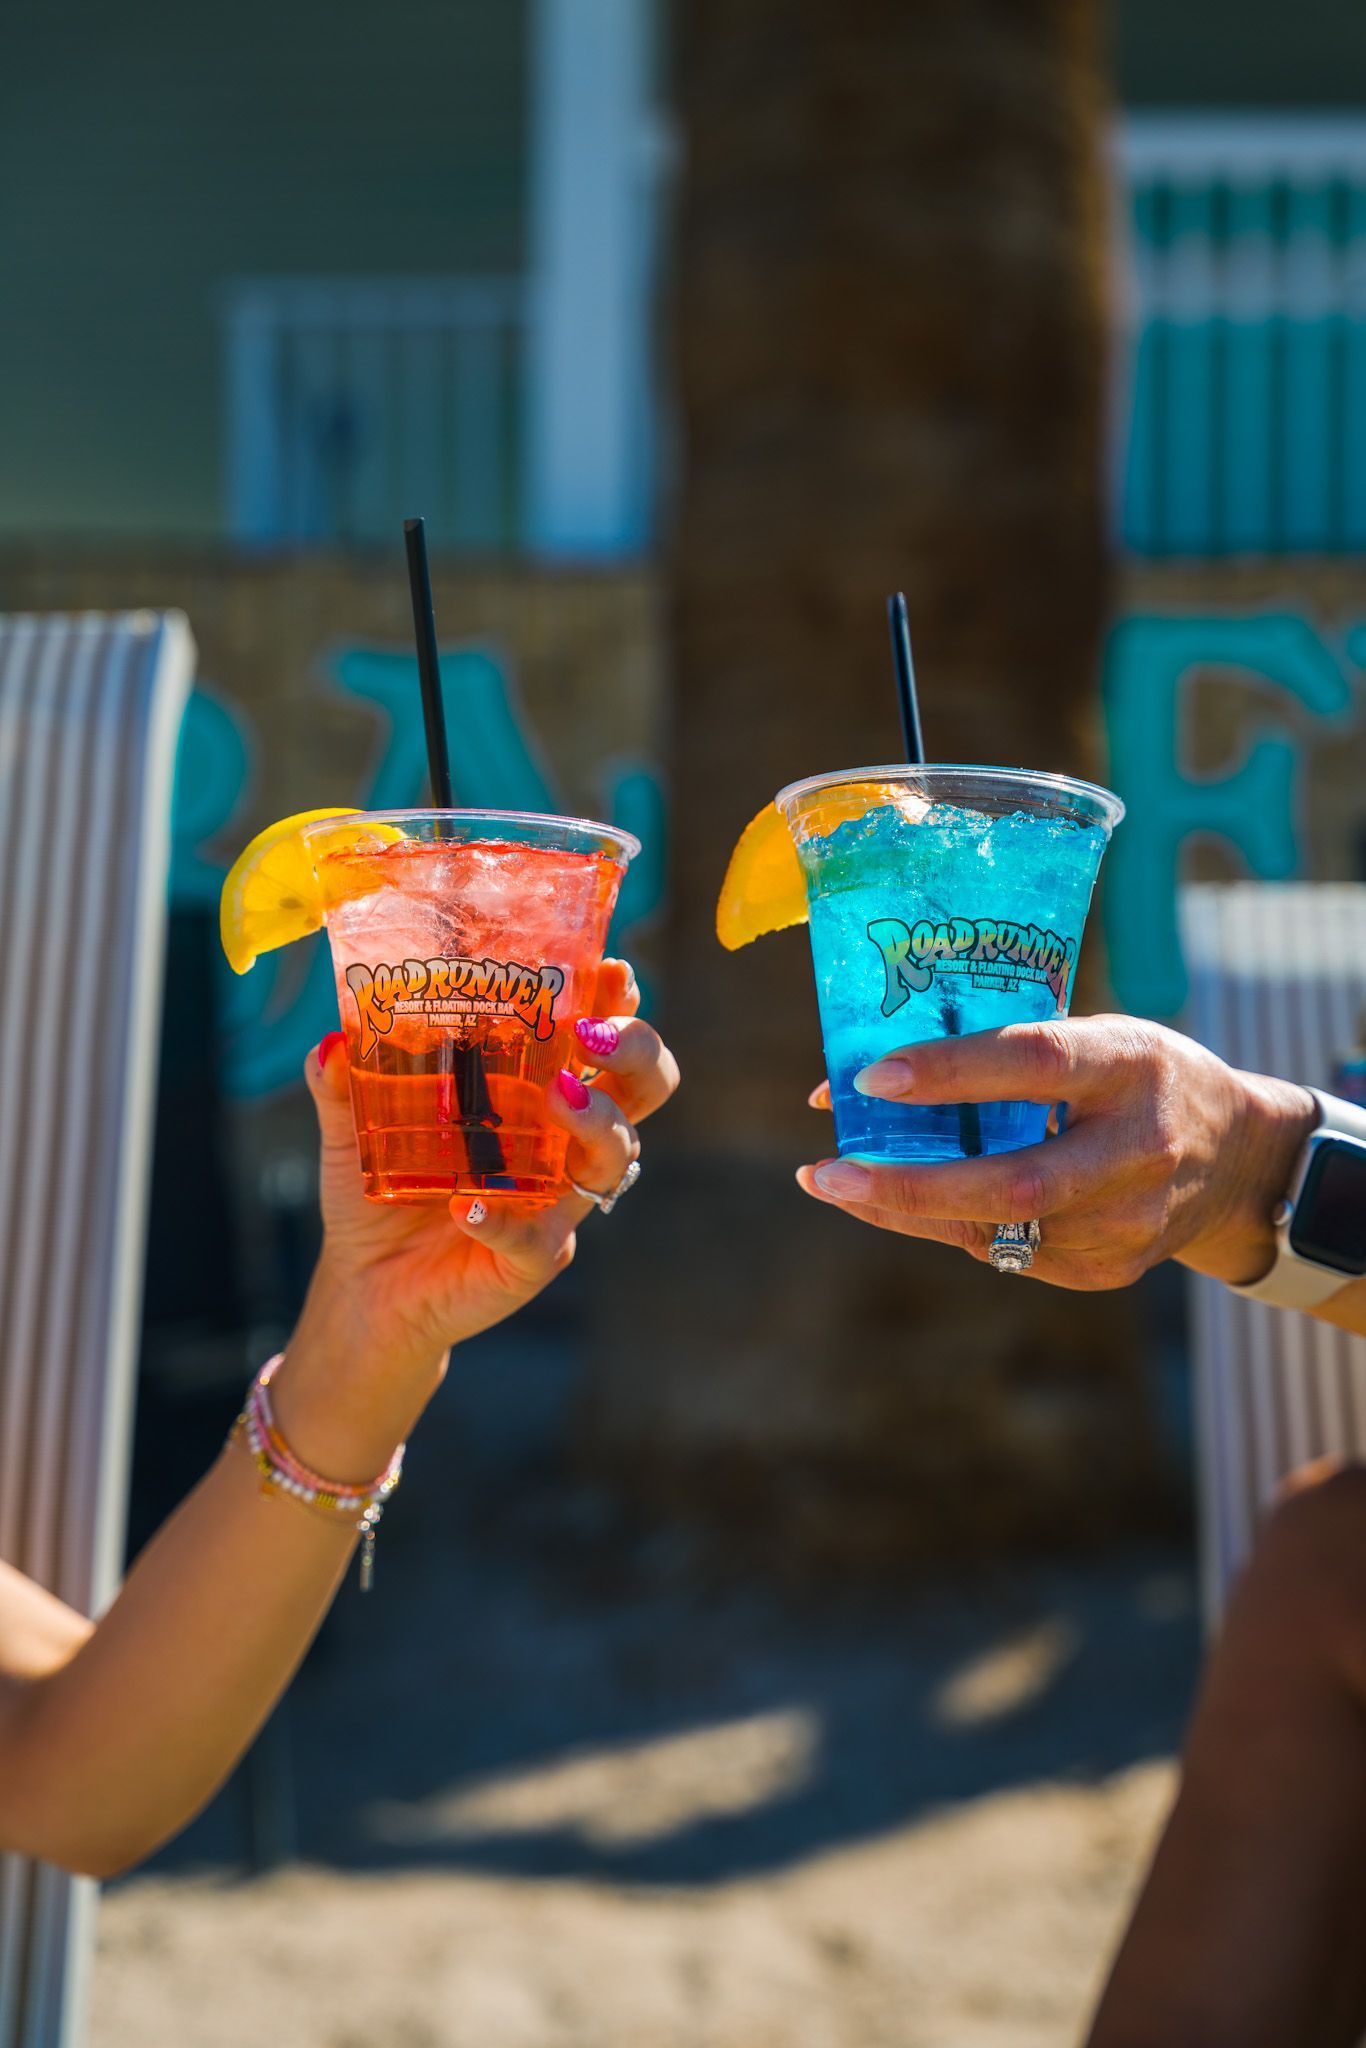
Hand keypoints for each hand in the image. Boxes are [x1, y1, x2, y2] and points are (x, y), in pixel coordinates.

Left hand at [277, 959, 677, 1471]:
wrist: (368, 1284)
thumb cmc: (382, 1189)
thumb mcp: (355, 1127)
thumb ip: (342, 1085)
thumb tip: (330, 1044)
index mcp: (537, 1092)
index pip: (600, 1037)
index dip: (619, 1001)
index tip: (610, 969)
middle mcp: (564, 1141)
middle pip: (644, 1087)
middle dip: (638, 1051)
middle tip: (592, 1035)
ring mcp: (557, 1200)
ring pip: (615, 1156)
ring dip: (597, 1119)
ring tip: (556, 1098)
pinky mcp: (533, 1258)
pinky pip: (538, 1240)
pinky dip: (503, 1221)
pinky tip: (466, 1208)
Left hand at [798, 1016, 1315, 1291]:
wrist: (1237, 1160)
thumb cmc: (1135, 1078)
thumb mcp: (1097, 1037)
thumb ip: (1006, 1051)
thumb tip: (870, 1075)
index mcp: (1130, 1065)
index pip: (1034, 1064)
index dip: (951, 1071)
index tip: (871, 1078)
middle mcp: (1137, 1149)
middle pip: (1014, 1183)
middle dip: (908, 1184)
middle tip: (826, 1173)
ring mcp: (1129, 1221)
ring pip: (999, 1231)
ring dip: (907, 1209)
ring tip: (837, 1184)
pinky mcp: (1110, 1268)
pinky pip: (1008, 1254)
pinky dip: (946, 1226)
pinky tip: (902, 1202)